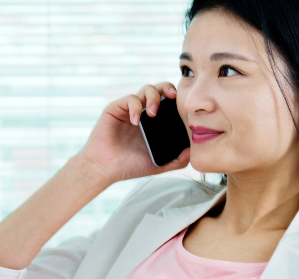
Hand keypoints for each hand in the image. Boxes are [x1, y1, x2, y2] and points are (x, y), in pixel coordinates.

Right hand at [74, 82, 189, 183]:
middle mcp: (143, 113)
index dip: (178, 100)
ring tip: (153, 113)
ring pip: (146, 89)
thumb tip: (194, 151)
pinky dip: (135, 107)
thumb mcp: (158, 164)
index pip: (170, 102)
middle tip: (173, 97)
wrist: (105, 168)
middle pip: (160, 89)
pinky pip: (130, 99)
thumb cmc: (129, 166)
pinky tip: (135, 121)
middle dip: (168, 89)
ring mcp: (130, 109)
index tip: (184, 106)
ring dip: (153, 97)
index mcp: (155, 123)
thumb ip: (177, 160)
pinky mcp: (116, 108)